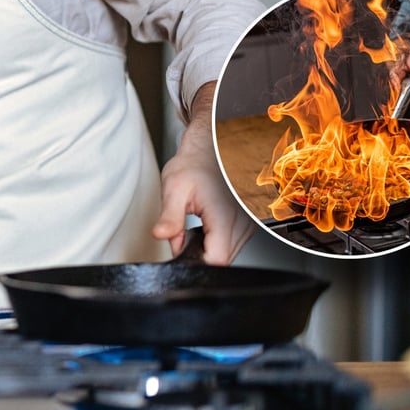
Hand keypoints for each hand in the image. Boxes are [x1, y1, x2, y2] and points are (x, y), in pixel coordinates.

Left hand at [152, 81, 255, 264]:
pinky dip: (217, 241)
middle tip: (184, 237)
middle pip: (222, 261)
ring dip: (209, 248)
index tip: (183, 254)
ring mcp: (248, 224)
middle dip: (200, 256)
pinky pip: (233, 243)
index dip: (197, 264)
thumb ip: (169, 217)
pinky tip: (207, 225)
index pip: (216, 260)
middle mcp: (242, 223)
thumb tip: (161, 236)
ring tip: (197, 226)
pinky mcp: (248, 224)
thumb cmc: (195, 163)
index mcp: (224, 216)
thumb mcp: (174, 188)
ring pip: (228, 254)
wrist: (213, 146)